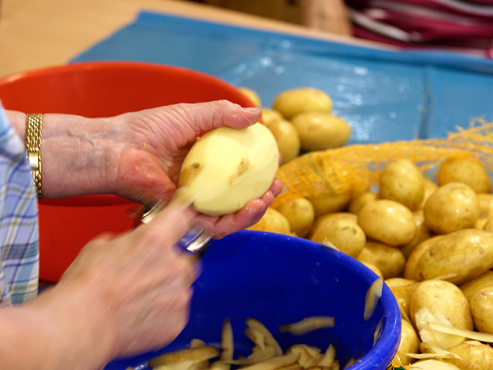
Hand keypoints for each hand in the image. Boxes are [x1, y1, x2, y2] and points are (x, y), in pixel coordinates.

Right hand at [58, 203, 199, 357]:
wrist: (82, 325)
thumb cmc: (86, 287)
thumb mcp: (101, 246)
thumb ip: (127, 241)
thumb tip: (131, 244)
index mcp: (155, 240)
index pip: (182, 217)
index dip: (181, 217)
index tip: (182, 218)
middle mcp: (173, 265)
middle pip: (185, 258)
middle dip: (171, 264)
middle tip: (148, 273)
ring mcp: (178, 294)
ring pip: (182, 286)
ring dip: (168, 289)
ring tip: (140, 299)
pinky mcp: (177, 320)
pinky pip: (177, 311)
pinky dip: (165, 313)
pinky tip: (142, 315)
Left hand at [109, 100, 281, 236]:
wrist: (119, 147)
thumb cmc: (148, 128)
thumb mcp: (192, 114)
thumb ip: (223, 114)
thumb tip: (257, 113)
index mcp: (205, 162)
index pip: (238, 171)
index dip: (260, 169)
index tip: (277, 162)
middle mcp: (202, 184)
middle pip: (238, 197)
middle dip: (262, 196)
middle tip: (277, 187)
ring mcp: (194, 202)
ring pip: (230, 215)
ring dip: (254, 211)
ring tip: (267, 199)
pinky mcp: (184, 216)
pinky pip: (214, 225)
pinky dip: (235, 220)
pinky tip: (251, 208)